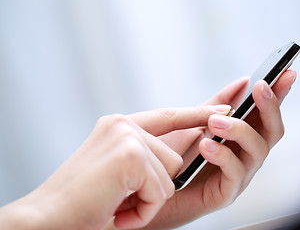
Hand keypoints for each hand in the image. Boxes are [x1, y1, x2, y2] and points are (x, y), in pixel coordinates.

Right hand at [0, 105, 229, 229]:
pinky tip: (118, 209)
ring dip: (148, 198)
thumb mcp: (118, 169)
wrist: (48, 218)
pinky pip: (161, 190)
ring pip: (171, 173)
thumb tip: (178, 155)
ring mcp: (127, 136)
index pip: (170, 115)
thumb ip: (147, 153)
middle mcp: (123, 124)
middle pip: (174, 155)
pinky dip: (144, 209)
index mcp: (120, 124)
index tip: (226, 105)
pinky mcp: (130, 155)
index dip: (199, 112)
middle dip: (156, 184)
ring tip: (117, 202)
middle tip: (122, 195)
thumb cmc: (84, 199)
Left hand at [137, 70, 296, 228]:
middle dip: (271, 107)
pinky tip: (205, 145)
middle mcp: (244, 155)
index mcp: (239, 138)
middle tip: (260, 87)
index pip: (265, 114)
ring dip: (240, 130)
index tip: (287, 73)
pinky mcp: (225, 194)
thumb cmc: (172, 155)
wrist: (149, 188)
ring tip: (215, 121)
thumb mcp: (192, 122)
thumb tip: (243, 81)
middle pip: (272, 131)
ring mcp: (238, 175)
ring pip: (258, 150)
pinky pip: (235, 173)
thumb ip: (215, 104)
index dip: (279, 95)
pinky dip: (223, 155)